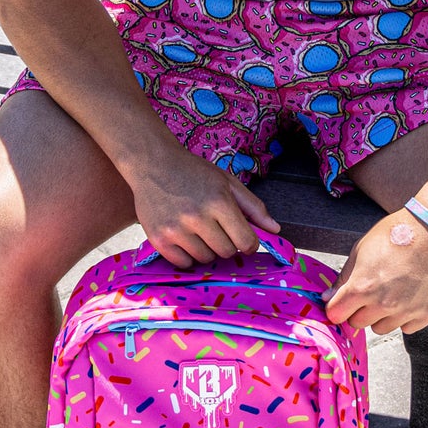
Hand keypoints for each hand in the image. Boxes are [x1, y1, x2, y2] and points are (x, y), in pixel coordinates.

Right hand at [131, 148, 279, 267]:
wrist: (153, 163)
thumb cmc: (194, 172)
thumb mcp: (227, 182)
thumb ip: (253, 207)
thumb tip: (275, 230)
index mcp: (219, 202)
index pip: (246, 241)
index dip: (249, 243)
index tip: (243, 239)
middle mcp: (197, 217)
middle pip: (226, 252)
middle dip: (227, 244)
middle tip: (217, 229)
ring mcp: (176, 230)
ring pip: (205, 259)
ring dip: (207, 250)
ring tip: (199, 231)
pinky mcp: (158, 239)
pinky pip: (183, 263)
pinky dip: (187, 256)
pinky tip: (185, 239)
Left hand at [323, 212, 427, 334]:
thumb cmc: (396, 234)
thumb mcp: (360, 250)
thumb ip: (344, 278)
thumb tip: (328, 298)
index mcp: (362, 287)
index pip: (336, 315)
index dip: (338, 307)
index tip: (343, 301)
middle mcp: (383, 304)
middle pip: (358, 323)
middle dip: (359, 310)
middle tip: (371, 291)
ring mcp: (406, 311)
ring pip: (381, 328)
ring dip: (381, 315)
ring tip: (391, 292)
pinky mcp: (426, 314)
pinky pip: (406, 327)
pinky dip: (405, 316)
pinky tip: (409, 295)